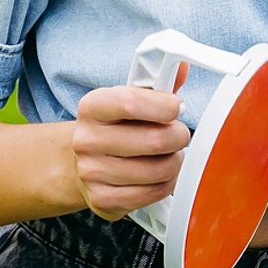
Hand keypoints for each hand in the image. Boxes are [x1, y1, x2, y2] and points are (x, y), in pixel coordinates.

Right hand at [71, 63, 191, 219]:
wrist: (87, 162)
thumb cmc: (119, 127)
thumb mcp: (133, 98)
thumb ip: (159, 84)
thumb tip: (180, 68)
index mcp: (92, 107)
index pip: (130, 103)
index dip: (164, 106)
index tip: (175, 107)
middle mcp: (86, 140)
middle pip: (155, 140)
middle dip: (178, 136)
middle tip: (176, 134)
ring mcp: (91, 173)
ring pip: (160, 170)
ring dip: (175, 162)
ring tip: (166, 155)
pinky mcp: (102, 199)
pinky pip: (154, 193)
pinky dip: (166, 184)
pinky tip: (158, 175)